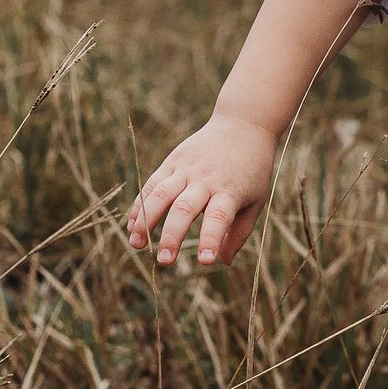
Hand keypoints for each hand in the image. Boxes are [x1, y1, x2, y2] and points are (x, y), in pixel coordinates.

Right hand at [126, 114, 277, 267]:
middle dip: (172, 236)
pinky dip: (140, 205)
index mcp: (230, 191)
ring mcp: (187, 168)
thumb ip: (239, 233)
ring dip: (146, 221)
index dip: (211, 239)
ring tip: (136, 244)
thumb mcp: (255, 201)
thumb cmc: (252, 170)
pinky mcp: (173, 161)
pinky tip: (132, 225)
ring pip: (161, 194)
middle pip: (184, 208)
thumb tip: (222, 262)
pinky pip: (152, 184)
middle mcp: (206, 180)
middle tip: (164, 261)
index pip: (219, 218)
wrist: (243, 125)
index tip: (206, 261)